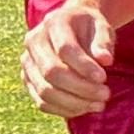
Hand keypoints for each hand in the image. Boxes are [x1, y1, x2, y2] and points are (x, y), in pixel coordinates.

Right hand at [20, 0, 115, 117]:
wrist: (72, 27)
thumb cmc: (89, 28)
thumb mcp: (102, 27)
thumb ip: (104, 41)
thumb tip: (105, 60)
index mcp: (53, 23)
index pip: (65, 49)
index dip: (84, 67)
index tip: (104, 78)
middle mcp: (34, 42)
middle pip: (52, 72)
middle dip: (81, 88)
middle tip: (105, 94)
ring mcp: (27, 62)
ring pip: (45, 91)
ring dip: (74, 103)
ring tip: (99, 104)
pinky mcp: (27, 80)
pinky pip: (42, 102)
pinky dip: (64, 110)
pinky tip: (85, 108)